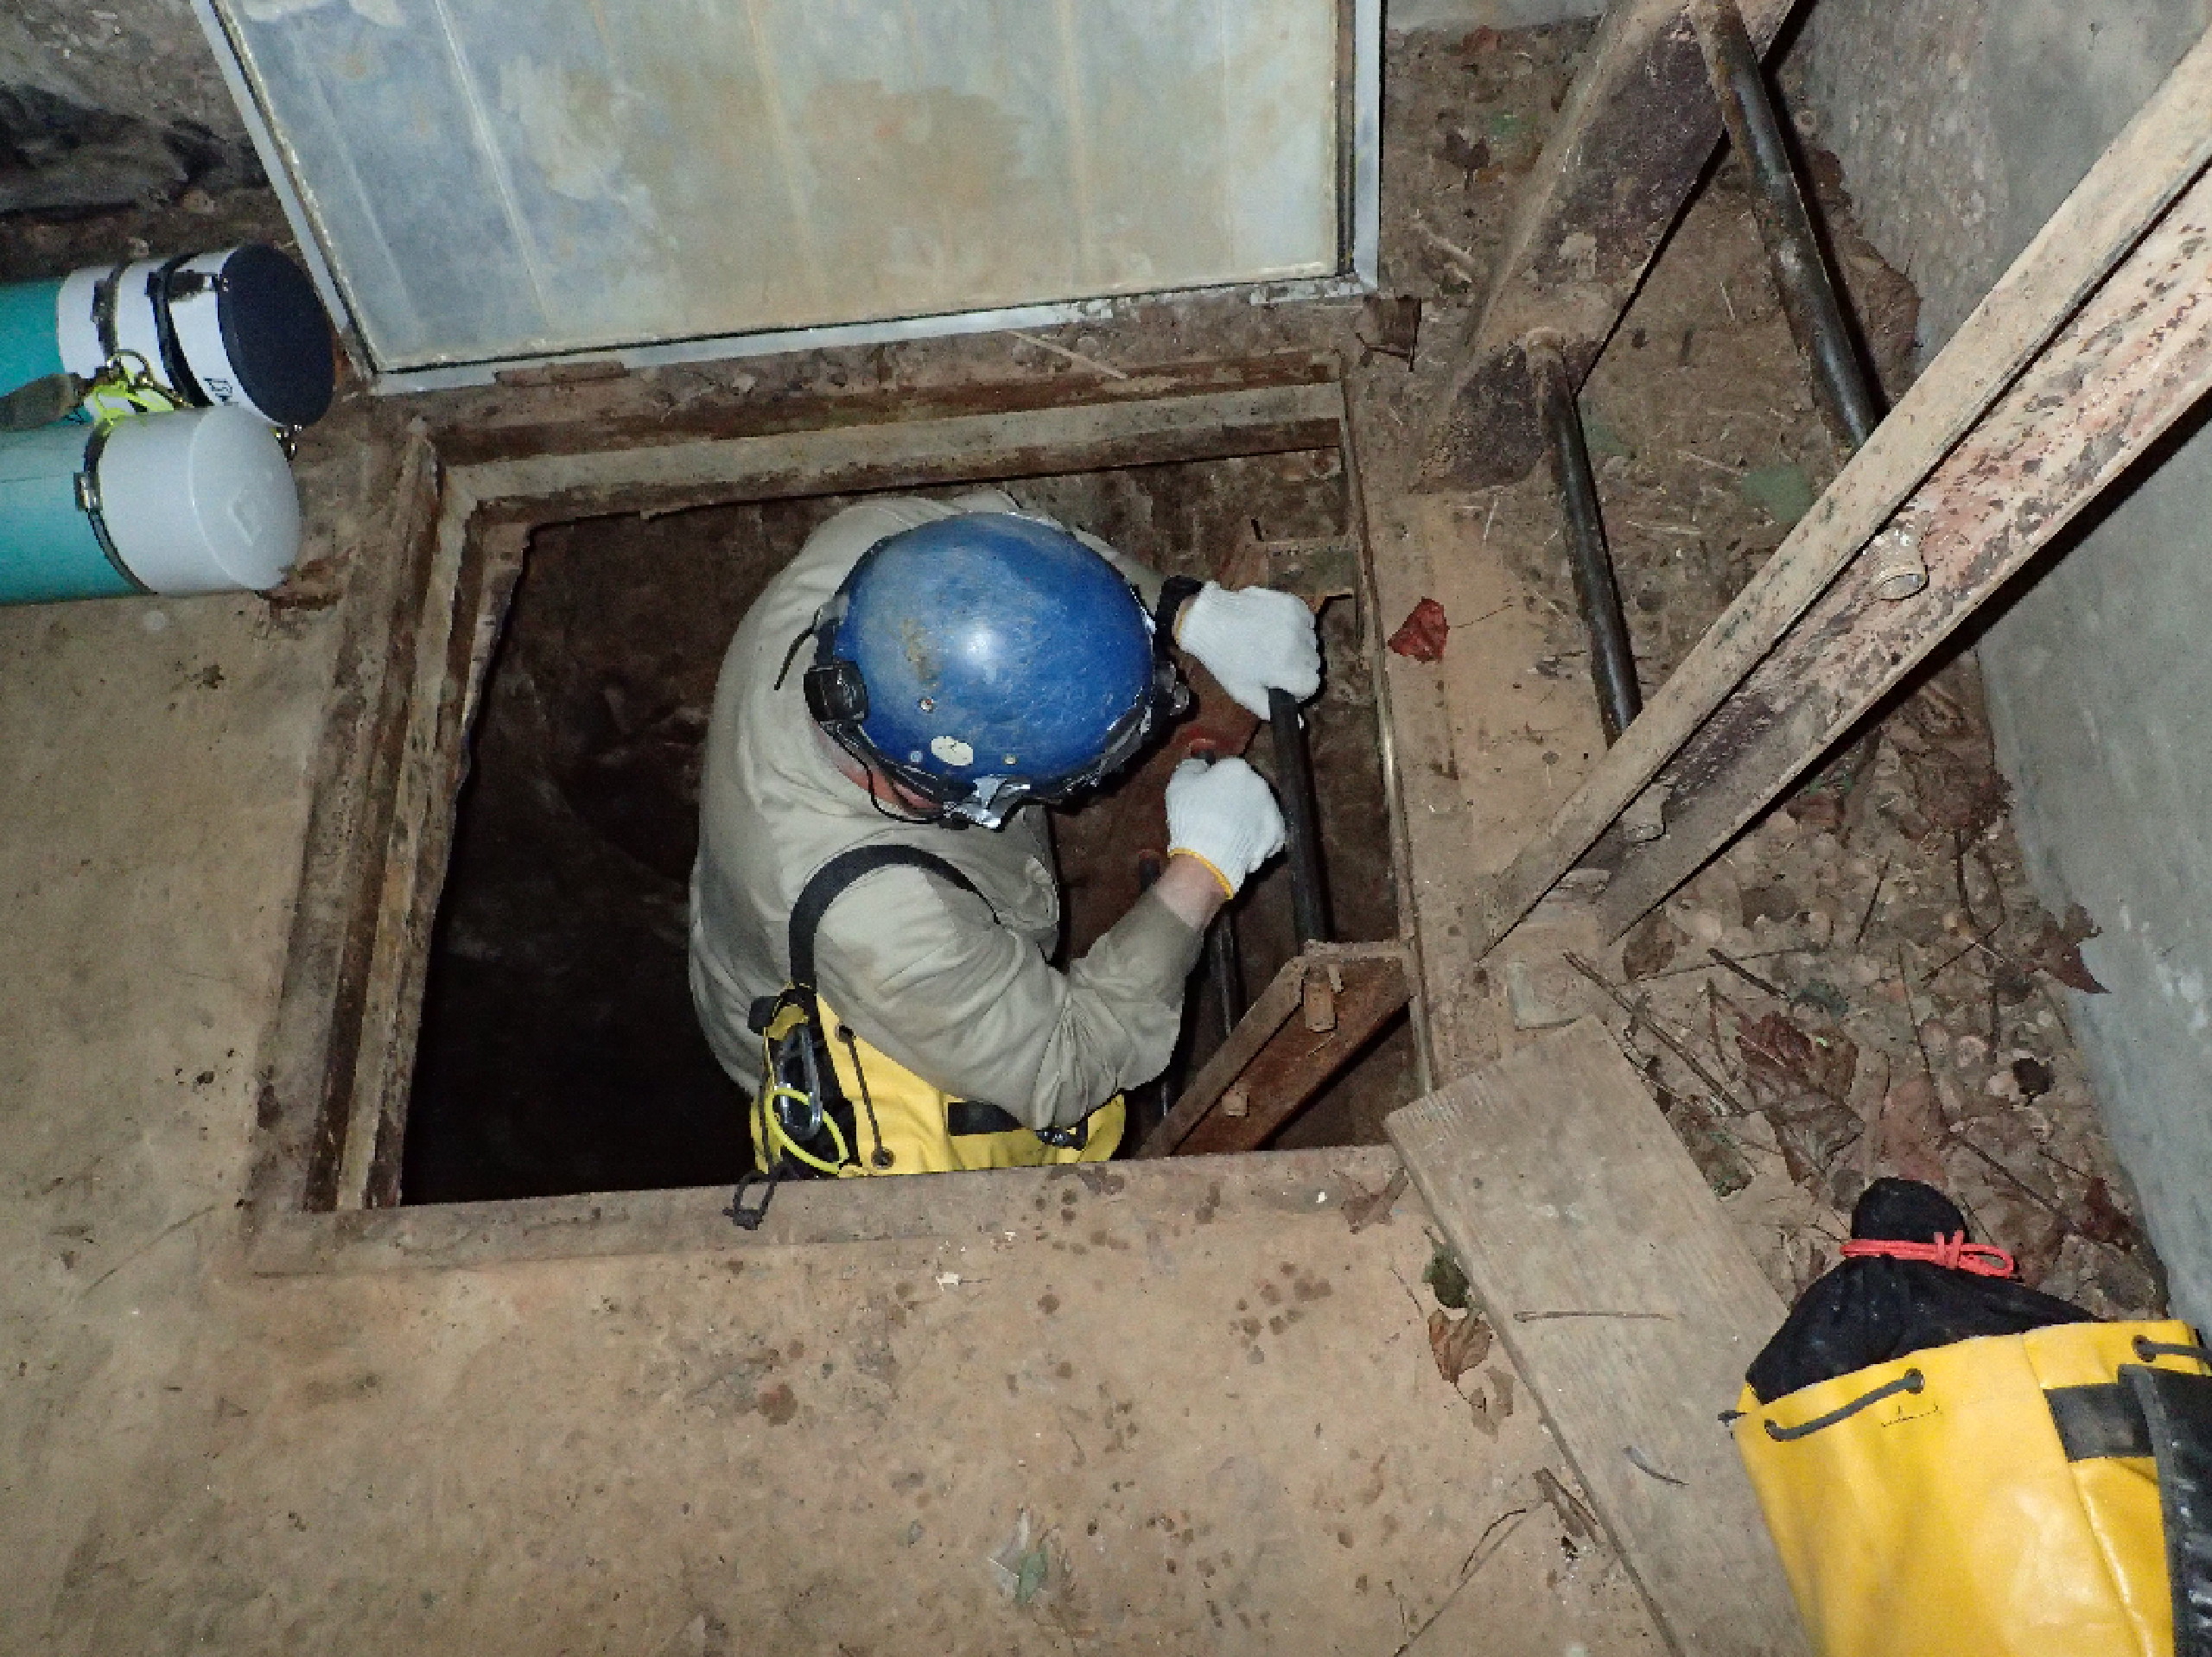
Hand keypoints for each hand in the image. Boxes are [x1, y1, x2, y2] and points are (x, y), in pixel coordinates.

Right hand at [1165, 757, 1285, 898]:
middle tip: (1216, 815)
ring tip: (1228, 834)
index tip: (1204, 796)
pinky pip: (1266, 832)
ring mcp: (1272, 809)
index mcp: (1237, 768)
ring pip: (1257, 809)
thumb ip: (1191, 767)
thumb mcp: (1179, 783)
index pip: (1226, 768)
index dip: (1213, 782)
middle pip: (1245, 787)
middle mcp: (1260, 784)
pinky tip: (1242, 845)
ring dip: (1246, 817)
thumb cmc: (1192, 815)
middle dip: (1233, 798)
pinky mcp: (1277, 834)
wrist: (1209, 855)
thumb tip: (1201, 765)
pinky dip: (1256, 837)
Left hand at [1176, 583, 1321, 718]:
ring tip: (1273, 644)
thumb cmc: (1224, 658)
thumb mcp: (1242, 691)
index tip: (1281, 683)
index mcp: (1285, 668)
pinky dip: (1298, 626)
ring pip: (1312, 642)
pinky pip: (1308, 621)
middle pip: (1314, 664)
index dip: (1297, 689)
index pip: (1312, 684)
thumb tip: (1300, 724)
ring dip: (1299, 646)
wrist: (1210, 619)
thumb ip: (1270, 709)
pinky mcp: (1293, 603)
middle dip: (1298, 667)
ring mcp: (1296, 621)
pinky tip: (1277, 628)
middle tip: (1274, 663)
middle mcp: (1297, 644)